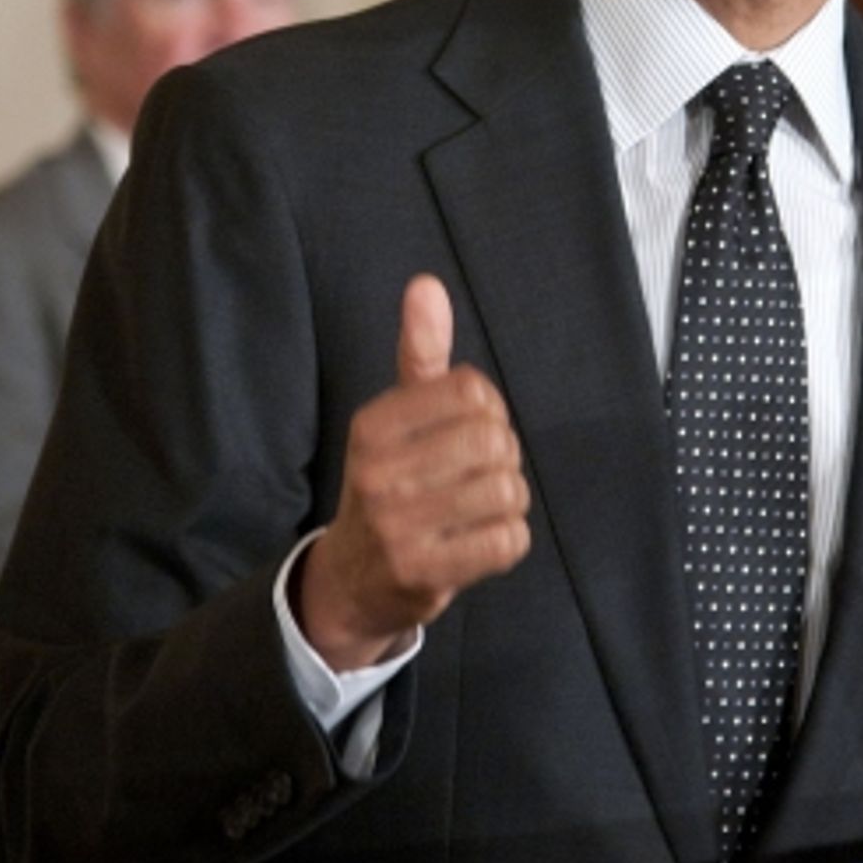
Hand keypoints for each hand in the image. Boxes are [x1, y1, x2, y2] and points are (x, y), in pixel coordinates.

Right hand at [297, 276, 529, 669]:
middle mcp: (377, 474)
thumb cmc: (390, 481)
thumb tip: (427, 284)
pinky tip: (481, 539)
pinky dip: (508, 538)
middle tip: (481, 472)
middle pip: (495, 441)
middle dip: (504, 456)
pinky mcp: (423, 574)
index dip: (489, 409)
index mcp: (372, 425)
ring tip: (482, 506)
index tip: (469, 429)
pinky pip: (507, 541)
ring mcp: (398, 528)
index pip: (473, 391)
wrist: (353, 578)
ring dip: (510, 499)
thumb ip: (419, 350)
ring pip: (507, 491)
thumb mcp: (396, 414)